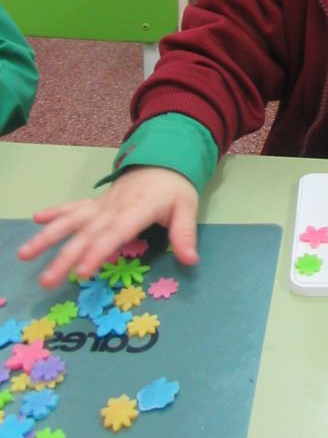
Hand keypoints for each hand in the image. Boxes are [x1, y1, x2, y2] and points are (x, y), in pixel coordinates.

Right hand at [17, 167, 198, 289]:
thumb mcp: (187, 207)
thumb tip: (191, 260)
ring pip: (72, 220)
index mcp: (137, 209)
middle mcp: (114, 207)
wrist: (164, 157)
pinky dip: (56, 212)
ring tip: (25, 254)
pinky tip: (36, 219)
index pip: (114, 233)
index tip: (81, 272)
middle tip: (47, 280)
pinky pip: (74, 206)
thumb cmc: (175, 186)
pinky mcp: (97, 203)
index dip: (97, 252)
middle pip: (87, 233)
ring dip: (48, 237)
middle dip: (65, 256)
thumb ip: (185, 234)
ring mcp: (102, 204)